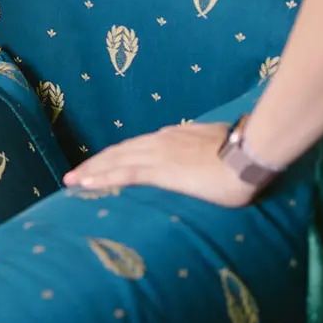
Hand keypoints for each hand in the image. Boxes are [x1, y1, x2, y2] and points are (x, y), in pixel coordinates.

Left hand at [62, 121, 256, 207]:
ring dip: (91, 171)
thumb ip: (203, 152)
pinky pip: (123, 173)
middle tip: (74, 176)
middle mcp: (160, 141)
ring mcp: (158, 154)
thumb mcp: (218, 147)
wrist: (250, 154)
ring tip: (71, 182)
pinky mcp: (161, 169)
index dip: (117, 156)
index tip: (102, 165)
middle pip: (118, 152)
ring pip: (114, 160)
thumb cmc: (243, 152)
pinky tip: (85, 185)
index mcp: (174, 136)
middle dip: (95, 164)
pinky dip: (101, 178)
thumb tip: (202, 158)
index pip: (136, 147)